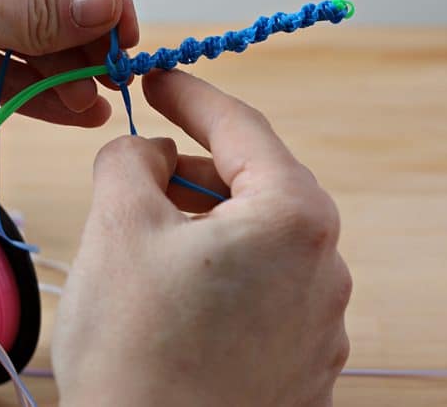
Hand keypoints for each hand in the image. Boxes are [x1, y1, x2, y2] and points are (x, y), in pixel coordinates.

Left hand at [0, 0, 137, 142]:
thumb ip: (37, 12)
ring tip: (98, 103)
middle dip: (90, 29)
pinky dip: (42, 89)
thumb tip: (109, 4)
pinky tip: (75, 112)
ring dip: (71, 65)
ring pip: (40, 31)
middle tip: (116, 74)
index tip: (122, 28)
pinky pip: (14, 66)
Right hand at [53, 70, 350, 406]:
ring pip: (256, 242)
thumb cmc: (136, 350)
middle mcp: (327, 266)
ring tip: (144, 252)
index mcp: (295, 216)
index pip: (242, 127)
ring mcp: (322, 324)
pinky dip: (219, 278)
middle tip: (135, 177)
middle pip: (253, 185)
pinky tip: (172, 303)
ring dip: (202, 229)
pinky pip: (262, 293)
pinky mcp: (304, 367)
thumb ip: (133, 157)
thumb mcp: (119, 224)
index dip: (192, 95)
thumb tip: (151, 151)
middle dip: (191, 172)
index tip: (158, 78)